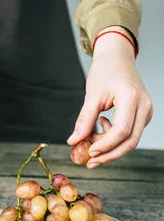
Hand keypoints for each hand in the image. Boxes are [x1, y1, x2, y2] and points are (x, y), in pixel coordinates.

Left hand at [67, 27, 152, 167]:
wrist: (117, 58)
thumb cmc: (104, 72)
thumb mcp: (91, 95)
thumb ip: (84, 120)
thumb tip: (73, 141)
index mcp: (131, 98)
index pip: (122, 131)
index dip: (106, 145)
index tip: (89, 152)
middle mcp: (144, 106)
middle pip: (130, 141)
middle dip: (109, 154)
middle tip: (90, 162)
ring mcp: (146, 110)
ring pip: (132, 139)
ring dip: (111, 146)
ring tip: (91, 137)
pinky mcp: (143, 114)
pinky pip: (131, 133)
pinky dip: (115, 137)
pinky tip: (101, 125)